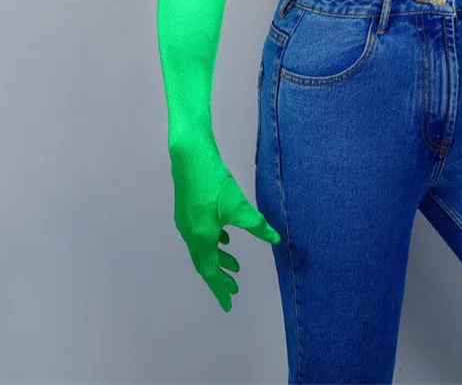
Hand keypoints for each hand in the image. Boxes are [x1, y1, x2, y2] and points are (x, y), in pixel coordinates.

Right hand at [170, 144, 281, 311]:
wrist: (190, 157)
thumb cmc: (214, 183)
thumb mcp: (239, 206)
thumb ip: (257, 225)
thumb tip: (275, 239)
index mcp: (201, 238)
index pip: (211, 272)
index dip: (221, 289)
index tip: (229, 304)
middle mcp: (190, 234)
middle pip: (204, 264)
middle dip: (220, 278)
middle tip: (234, 288)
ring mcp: (186, 222)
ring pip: (202, 249)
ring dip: (218, 259)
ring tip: (235, 264)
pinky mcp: (187, 210)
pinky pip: (200, 236)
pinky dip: (213, 243)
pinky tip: (224, 237)